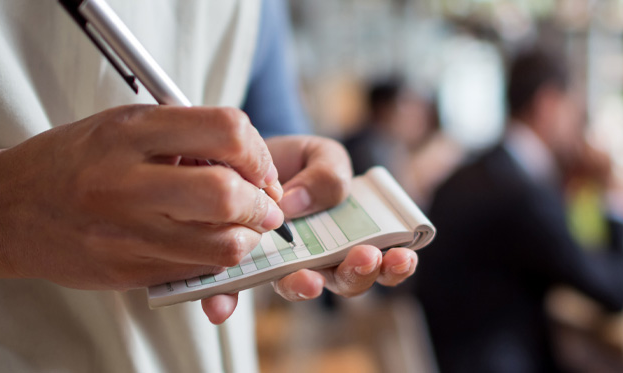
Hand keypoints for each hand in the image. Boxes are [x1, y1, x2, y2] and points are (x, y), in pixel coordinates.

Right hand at [0, 105, 285, 293]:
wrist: (2, 209)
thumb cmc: (69, 161)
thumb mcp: (120, 127)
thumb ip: (180, 136)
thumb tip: (248, 160)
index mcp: (129, 131)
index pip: (226, 130)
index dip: (256, 152)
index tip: (257, 165)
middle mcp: (125, 180)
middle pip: (228, 194)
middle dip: (261, 203)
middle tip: (264, 205)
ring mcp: (124, 230)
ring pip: (222, 244)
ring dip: (247, 239)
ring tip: (242, 228)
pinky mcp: (125, 269)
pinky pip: (196, 270)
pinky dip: (216, 260)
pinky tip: (208, 244)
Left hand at [198, 136, 419, 323]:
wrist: (247, 156)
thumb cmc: (297, 162)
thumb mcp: (321, 155)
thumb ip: (327, 175)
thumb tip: (297, 204)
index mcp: (353, 237)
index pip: (384, 260)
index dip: (397, 266)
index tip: (401, 256)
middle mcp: (323, 260)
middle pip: (349, 282)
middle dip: (360, 274)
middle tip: (365, 258)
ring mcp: (285, 266)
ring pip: (299, 288)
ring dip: (306, 289)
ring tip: (309, 280)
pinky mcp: (244, 267)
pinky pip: (238, 290)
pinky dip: (228, 300)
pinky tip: (220, 305)